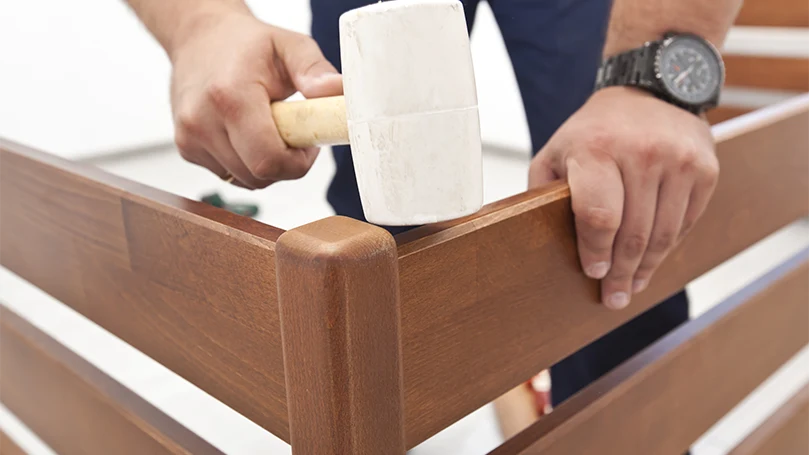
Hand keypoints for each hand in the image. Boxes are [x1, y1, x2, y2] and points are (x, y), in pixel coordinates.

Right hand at [169, 10, 342, 188]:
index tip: (307, 142)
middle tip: (292, 132)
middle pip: (259, 175)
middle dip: (285, 163)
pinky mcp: (186, 148)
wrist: (199, 38)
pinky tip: (247, 134)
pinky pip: (229, 175)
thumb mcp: (289, 45)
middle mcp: (202, 120)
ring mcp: (189, 137)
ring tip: (269, 129)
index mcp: (231, 96)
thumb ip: (314, 69)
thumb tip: (336, 90)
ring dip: (266, 164)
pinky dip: (246, 163)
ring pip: (245, 180)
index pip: (269, 160)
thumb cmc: (245, 44)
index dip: (297, 161)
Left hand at [529, 87, 718, 309]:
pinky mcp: (705, 168)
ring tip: (633, 286)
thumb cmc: (595, 129)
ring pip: (663, 234)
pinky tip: (654, 259)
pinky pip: (687, 221)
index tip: (593, 272)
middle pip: (633, 233)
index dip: (595, 251)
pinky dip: (669, 246)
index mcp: (596, 149)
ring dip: (646, 267)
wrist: (651, 89)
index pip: (599, 215)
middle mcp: (642, 153)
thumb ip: (544, 191)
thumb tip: (532, 237)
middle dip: (621, 272)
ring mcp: (678, 160)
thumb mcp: (557, 151)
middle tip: (614, 297)